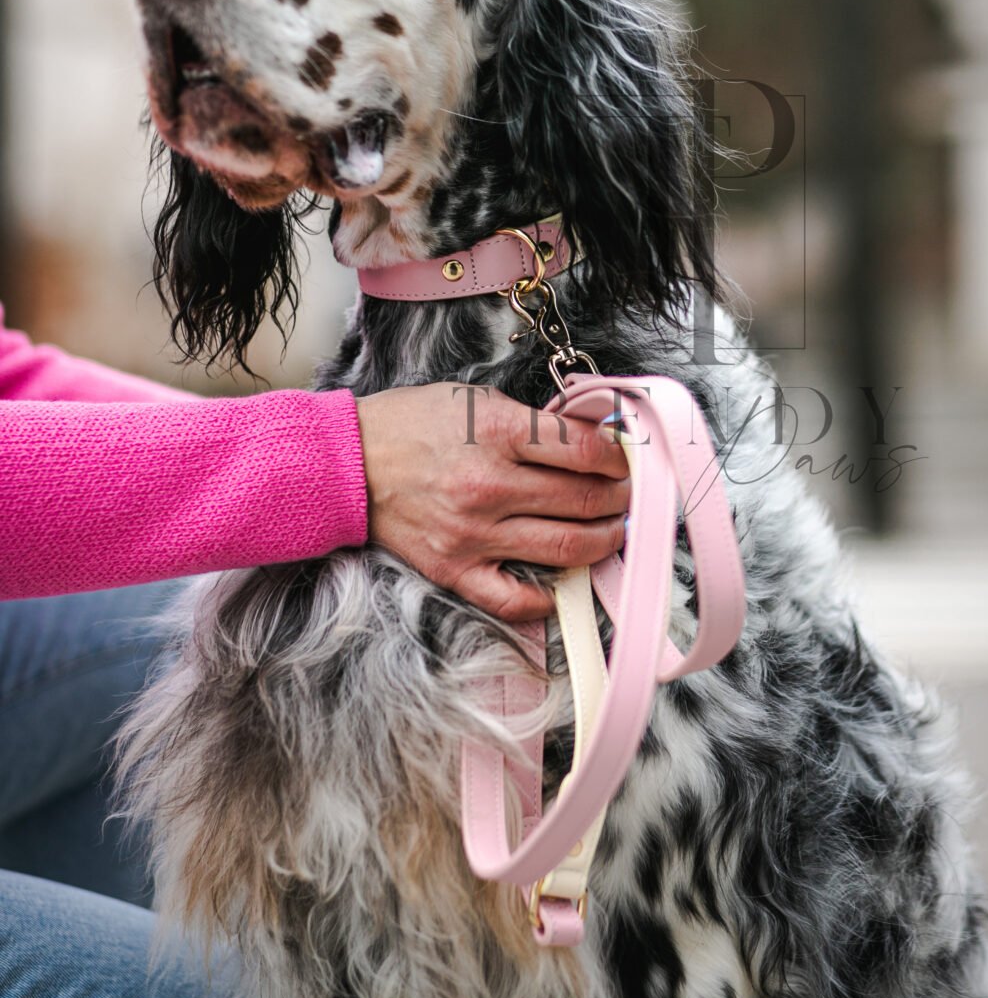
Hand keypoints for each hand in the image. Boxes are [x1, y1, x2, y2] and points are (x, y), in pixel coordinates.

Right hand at [355, 383, 628, 621]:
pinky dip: (548, 595)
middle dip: (619, 498)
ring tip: (612, 531)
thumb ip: (532, 422)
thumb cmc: (413, 424)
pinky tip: (562, 579)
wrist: (349, 462)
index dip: (617, 456)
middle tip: (627, 495)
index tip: (623, 460)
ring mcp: (473, 532)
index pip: (584, 450)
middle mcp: (489, 485)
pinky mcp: (455, 568)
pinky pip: (515, 598)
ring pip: (565, 547)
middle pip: (584, 499)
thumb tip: (588, 439)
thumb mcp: (476, 399)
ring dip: (602, 541)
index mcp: (497, 432)